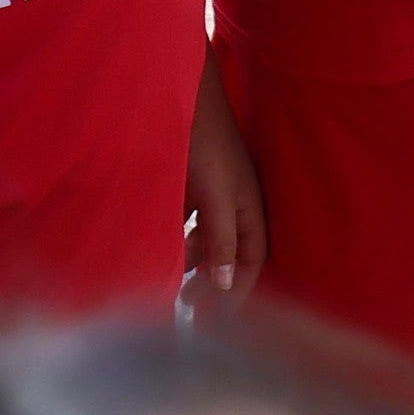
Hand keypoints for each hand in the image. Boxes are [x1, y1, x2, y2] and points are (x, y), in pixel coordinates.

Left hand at [184, 71, 268, 301]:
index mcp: (250, 207)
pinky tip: (162, 254)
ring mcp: (211, 194)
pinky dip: (179, 245)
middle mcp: (235, 204)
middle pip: (231, 257)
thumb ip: (221, 239)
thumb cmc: (202, 139)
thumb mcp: (214, 194)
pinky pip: (189, 226)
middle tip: (191, 314)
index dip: (237, 294)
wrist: (177, 91)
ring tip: (174, 289)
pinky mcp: (189, 186)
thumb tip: (225, 284)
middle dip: (216, 288)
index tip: (214, 323)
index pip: (251, 262)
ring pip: (208, 243)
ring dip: (196, 268)